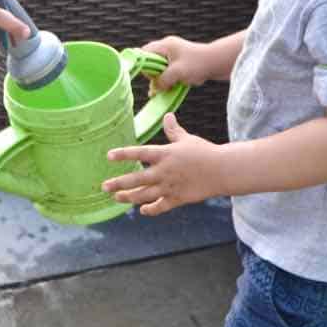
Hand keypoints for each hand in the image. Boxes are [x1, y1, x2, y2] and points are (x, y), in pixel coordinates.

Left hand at [102, 113, 226, 215]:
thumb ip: (173, 131)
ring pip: (144, 195)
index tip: (109, 156)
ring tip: (117, 197)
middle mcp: (164, 171)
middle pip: (136, 179)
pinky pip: (160, 207)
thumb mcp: (187, 139)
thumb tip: (167, 116)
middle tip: (104, 186)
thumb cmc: (204, 152)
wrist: (222, 171)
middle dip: (118, 183)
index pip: (139, 153)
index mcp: (165, 154)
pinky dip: (149, 210)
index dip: (123, 154)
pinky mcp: (177, 199)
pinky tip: (141, 210)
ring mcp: (170, 187)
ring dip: (129, 198)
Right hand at [141, 36, 216, 92]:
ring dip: (163, 78)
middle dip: (154, 74)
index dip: (144, 65)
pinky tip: (176, 84)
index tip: (150, 76)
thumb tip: (154, 89)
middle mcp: (168, 47)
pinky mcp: (181, 61)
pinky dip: (171, 78)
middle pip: (152, 61)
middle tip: (160, 83)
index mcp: (165, 45)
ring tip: (170, 84)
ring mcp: (175, 54)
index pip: (144, 52)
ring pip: (160, 67)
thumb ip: (162, 80)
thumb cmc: (198, 63)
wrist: (218, 62)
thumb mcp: (176, 73)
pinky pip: (169, 70)